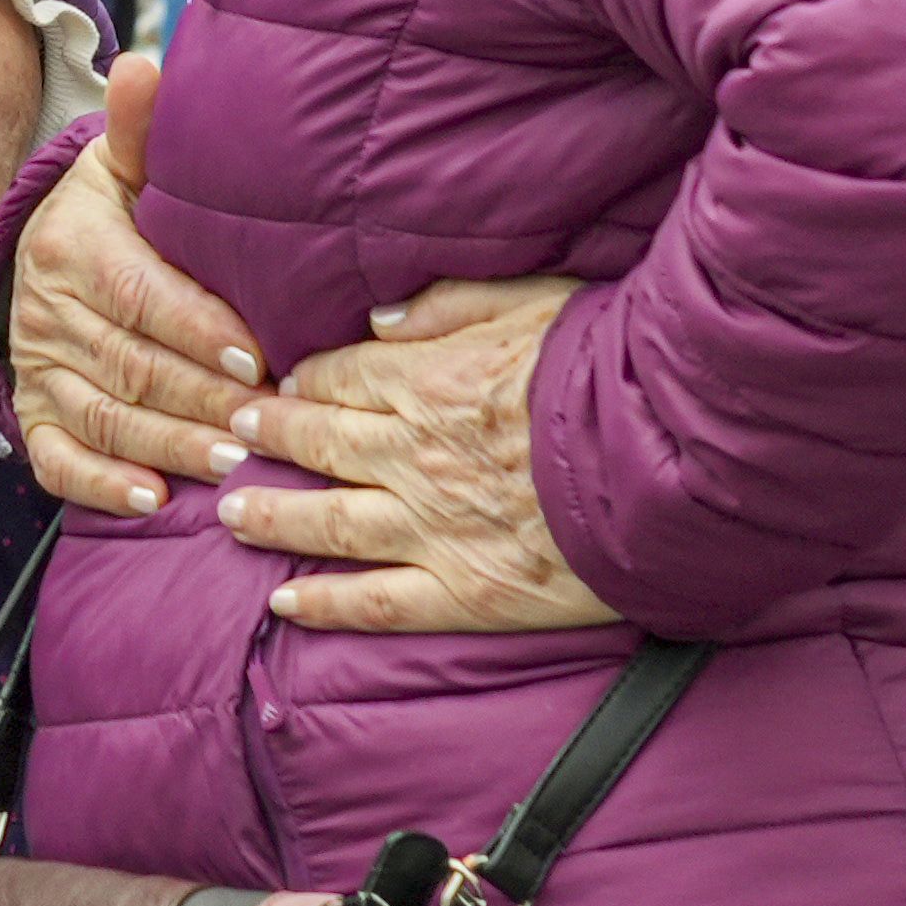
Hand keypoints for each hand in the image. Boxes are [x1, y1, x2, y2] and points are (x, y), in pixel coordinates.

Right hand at [8, 75, 263, 518]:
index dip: (196, 327)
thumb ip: (145, 130)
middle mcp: (46, 309)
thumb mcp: (127, 164)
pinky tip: (151, 499)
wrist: (53, 245)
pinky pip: (58, 459)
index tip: (258, 354)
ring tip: (233, 465)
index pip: (138, 293)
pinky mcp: (35, 412)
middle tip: (267, 424)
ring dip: (169, 446)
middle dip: (201, 399)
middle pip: (129, 364)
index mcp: (72, 243)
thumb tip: (145, 66)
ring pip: (105, 416)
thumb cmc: (121, 207)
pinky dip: (101, 484)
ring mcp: (38, 366)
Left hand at [224, 276, 623, 635]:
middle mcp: (415, 455)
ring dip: (271, 517)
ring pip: (328, 523)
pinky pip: (377, 602)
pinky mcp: (466, 592)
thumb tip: (378, 318)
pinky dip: (325, 605)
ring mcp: (435, 528)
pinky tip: (284, 604)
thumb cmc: (613, 371)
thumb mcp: (533, 300)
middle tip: (230, 438)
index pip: (342, 376)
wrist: (677, 461)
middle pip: (320, 443)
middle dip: (268, 439)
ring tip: (229, 513)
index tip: (279, 384)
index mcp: (429, 381)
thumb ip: (448, 304)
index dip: (304, 380)